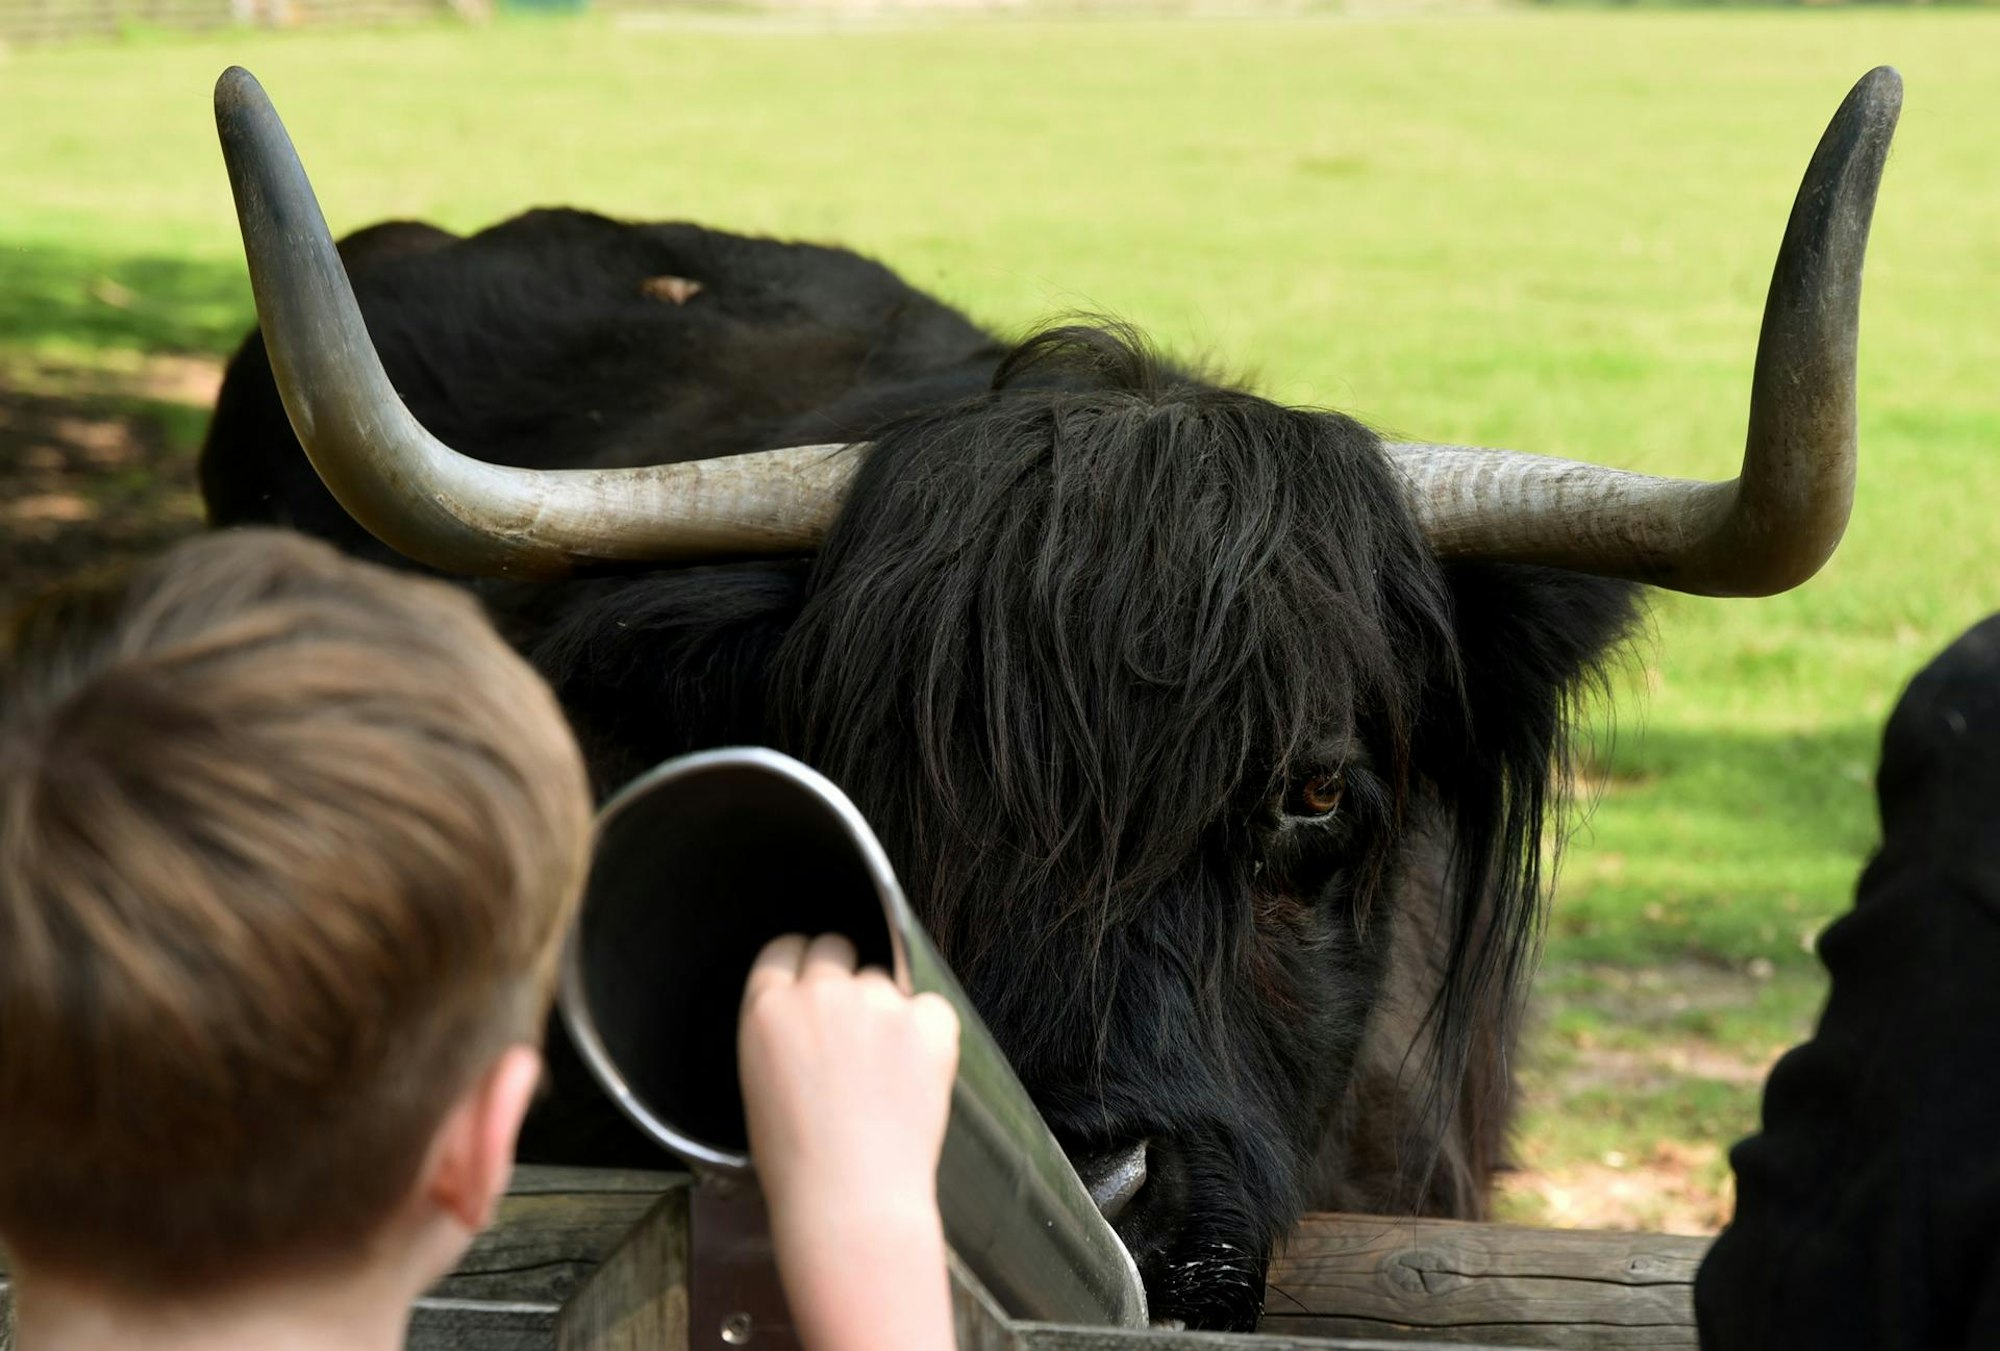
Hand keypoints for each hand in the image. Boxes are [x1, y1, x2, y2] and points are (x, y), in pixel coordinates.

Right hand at [737, 933, 959, 1350]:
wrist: (850, 1204)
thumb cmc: (800, 1165)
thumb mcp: (758, 1084)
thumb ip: (780, 1030)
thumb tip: (808, 1009)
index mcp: (766, 1009)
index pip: (785, 950)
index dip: (801, 966)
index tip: (813, 982)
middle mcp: (820, 993)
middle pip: (834, 947)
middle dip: (842, 975)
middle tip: (852, 1027)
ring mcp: (877, 1003)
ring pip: (883, 979)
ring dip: (885, 1010)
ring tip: (883, 1074)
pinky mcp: (928, 1021)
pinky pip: (930, 1007)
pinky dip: (929, 1033)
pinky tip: (913, 1077)